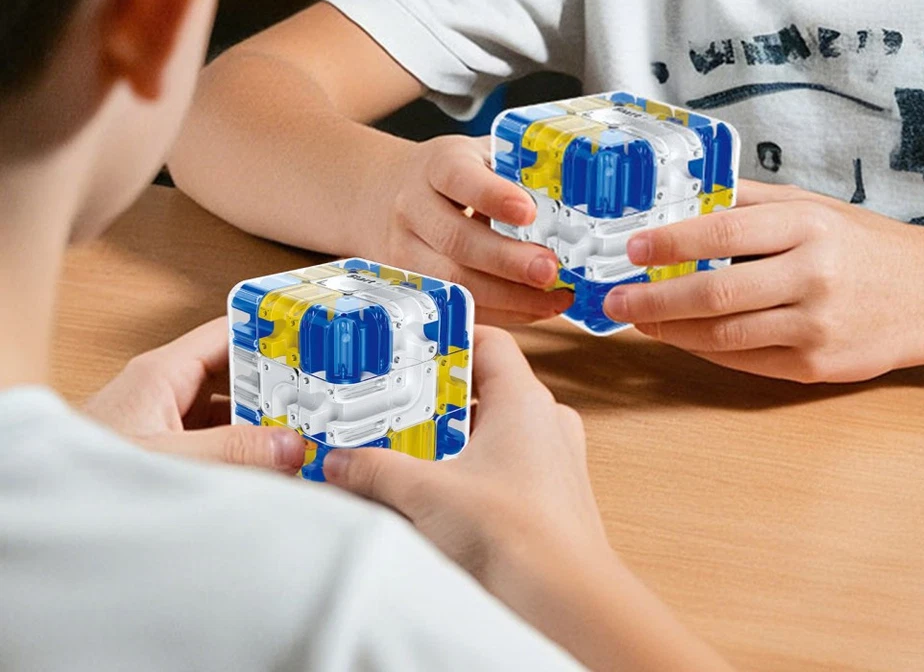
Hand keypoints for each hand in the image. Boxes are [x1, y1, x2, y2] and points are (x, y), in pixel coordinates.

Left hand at [84, 317, 304, 470]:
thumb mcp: (166, 460)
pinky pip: (219, 437)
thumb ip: (232, 452)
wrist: (46, 509)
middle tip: (323, 392)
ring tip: (308, 428)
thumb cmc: (82, 474)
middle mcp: (167, 389)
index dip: (272, 331)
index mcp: (163, 372)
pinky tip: (274, 462)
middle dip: (279, 382)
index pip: (230, 332)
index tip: (313, 339)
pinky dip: (247, 446)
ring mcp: (168, 419)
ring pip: (231, 407)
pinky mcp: (169, 448)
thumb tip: (292, 445)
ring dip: (266, 419)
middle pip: (238, 371)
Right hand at [323, 327, 732, 671]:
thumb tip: (338, 462)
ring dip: (455, 437)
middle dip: (439, 397)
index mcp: (525, 399)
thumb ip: (375, 470)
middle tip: (397, 402)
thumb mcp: (426, 493)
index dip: (450, 338)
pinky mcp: (552, 497)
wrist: (565, 603)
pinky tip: (442, 491)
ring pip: (497, 429)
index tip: (411, 345)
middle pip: (487, 386)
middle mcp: (547, 421)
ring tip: (411, 447)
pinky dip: (474, 468)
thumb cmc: (515, 536)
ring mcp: (555, 460)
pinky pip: (508, 464)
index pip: (489, 342)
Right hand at [373, 135, 572, 325]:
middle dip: (506, 261)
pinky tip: (537, 308)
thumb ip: (516, 168)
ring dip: (508, 297)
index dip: (492, 196)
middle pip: (456, 240)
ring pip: (453, 282)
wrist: (383, 196)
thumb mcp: (476, 155)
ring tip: (553, 298)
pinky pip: (458, 306)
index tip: (528, 211)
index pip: (458, 178)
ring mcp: (405, 252)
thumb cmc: (452, 176)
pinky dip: (502, 313)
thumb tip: (579, 189)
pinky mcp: (413, 287)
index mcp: (436, 166)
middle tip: (550, 269)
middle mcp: (412, 208)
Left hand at [603, 180, 923, 382]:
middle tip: (615, 301)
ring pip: (723, 335)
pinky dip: (704, 350)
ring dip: (670, 330)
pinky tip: (680, 337)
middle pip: (714, 293)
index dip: (669, 242)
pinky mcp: (816, 366)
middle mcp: (812, 277)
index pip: (722, 233)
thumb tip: (683, 196)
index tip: (632, 248)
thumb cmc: (864, 244)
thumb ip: (748, 202)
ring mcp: (815, 327)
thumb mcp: (811, 206)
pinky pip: (744, 361)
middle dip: (653, 300)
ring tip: (639, 321)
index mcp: (807, 227)